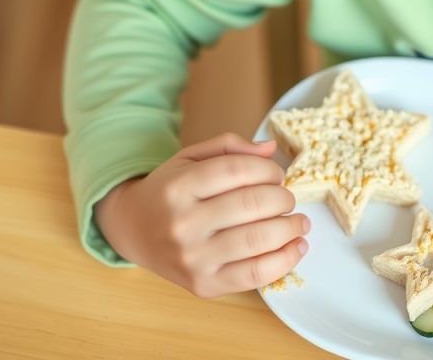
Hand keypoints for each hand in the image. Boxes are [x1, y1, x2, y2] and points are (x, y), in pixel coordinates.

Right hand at [94, 133, 308, 297]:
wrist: (133, 232)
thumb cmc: (170, 191)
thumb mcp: (190, 158)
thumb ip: (229, 147)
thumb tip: (271, 149)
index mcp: (178, 186)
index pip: (238, 170)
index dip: (268, 170)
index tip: (277, 175)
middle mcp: (182, 223)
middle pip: (253, 204)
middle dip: (283, 199)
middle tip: (287, 199)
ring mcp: (193, 258)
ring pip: (259, 239)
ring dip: (291, 227)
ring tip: (299, 222)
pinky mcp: (204, 285)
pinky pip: (256, 274)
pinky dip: (286, 260)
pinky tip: (297, 246)